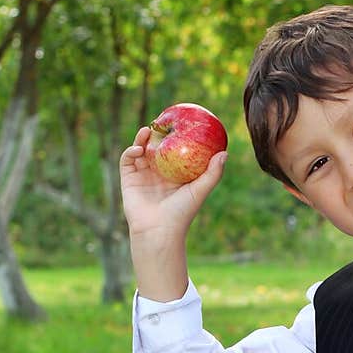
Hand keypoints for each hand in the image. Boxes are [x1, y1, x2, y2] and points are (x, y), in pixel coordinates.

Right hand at [120, 126, 225, 242]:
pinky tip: (139, 148)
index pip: (173, 150)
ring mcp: (142, 175)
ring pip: (140, 150)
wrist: (159, 231)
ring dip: (142, 138)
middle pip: (155, 147)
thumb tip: (225, 152)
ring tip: (148, 130)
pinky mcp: (128, 180)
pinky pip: (127, 159)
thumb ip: (213, 173)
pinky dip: (131, 151)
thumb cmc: (182, 213)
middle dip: (157, 133)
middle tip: (161, 121)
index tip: (178, 122)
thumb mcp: (200, 191)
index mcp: (174, 174)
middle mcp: (157, 173)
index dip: (174, 136)